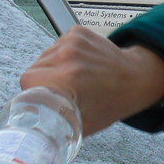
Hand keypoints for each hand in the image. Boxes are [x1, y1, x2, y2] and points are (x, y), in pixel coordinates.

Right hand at [20, 26, 163, 135]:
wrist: (135, 78)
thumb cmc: (111, 103)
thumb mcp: (82, 125)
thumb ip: (55, 126)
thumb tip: (34, 131)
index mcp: (67, 78)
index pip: (27, 80)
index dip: (33, 91)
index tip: (44, 97)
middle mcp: (69, 56)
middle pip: (34, 67)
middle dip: (43, 80)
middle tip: (61, 90)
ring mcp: (73, 41)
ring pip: (45, 56)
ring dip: (53, 67)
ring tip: (73, 77)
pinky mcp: (77, 32)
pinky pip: (56, 45)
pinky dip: (62, 55)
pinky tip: (78, 65)